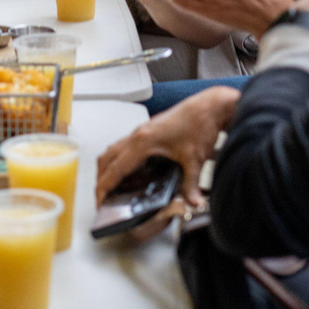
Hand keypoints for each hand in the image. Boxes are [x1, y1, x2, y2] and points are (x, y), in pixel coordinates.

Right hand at [97, 86, 240, 207]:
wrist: (209, 106)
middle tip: (101, 197)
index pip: (115, 169)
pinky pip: (122, 147)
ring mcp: (139, 132)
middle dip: (100, 180)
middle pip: (106, 160)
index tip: (99, 200)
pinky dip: (117, 161)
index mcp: (143, 142)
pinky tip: (128, 171)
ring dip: (106, 169)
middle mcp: (136, 135)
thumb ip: (191, 185)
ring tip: (110, 186)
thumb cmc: (200, 123)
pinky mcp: (145, 131)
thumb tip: (193, 202)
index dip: (104, 187)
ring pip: (111, 152)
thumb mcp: (195, 160)